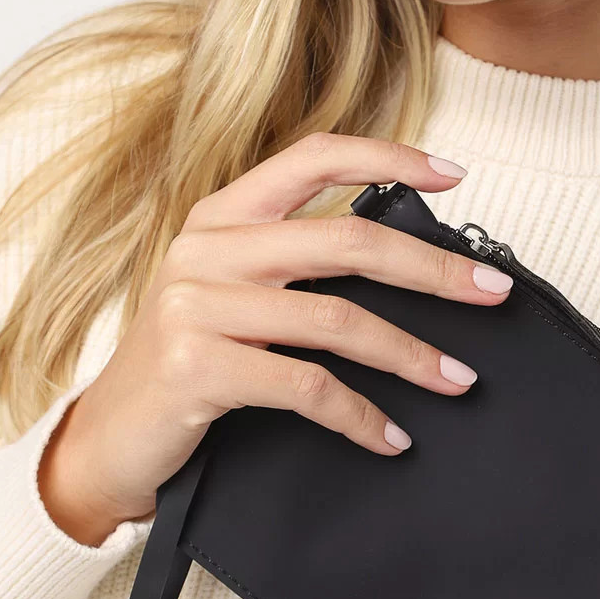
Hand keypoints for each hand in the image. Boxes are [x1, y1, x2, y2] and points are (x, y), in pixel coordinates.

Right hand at [39, 135, 511, 535]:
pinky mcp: (197, 367)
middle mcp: (207, 248)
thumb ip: (295, 264)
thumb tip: (408, 261)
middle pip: (346, 240)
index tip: (457, 174)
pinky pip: (308, 387)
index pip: (313, 157)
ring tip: (458, 380)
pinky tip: (391, 436)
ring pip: (336, 318)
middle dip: (432, 268)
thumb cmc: (189, 363)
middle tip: (493, 291)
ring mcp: (197, 306)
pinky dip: (361, 416)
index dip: (387, 157)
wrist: (107, 441)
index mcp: (221, 215)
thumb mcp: (232, 294)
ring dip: (411, 355)